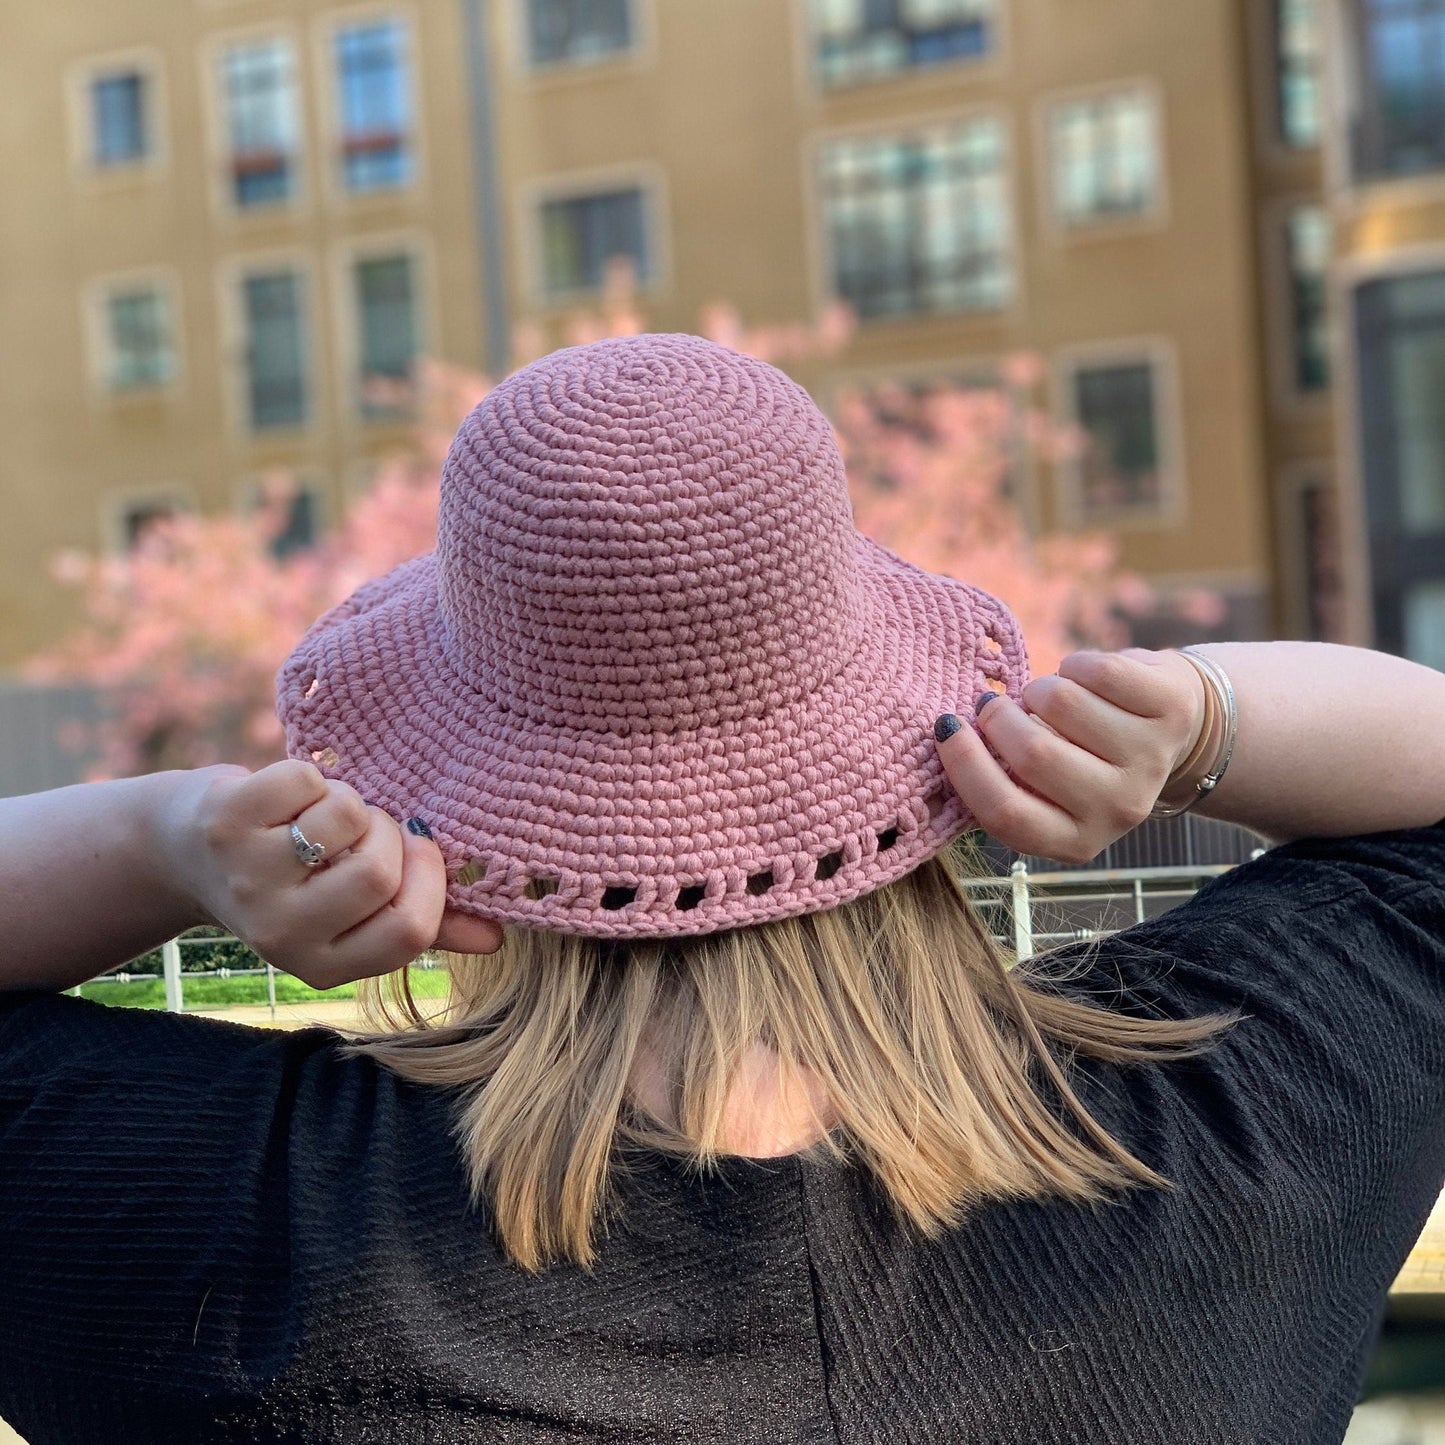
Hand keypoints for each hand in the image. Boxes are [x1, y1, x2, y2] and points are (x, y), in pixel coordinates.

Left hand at [154, 760, 503, 989]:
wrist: (184, 852)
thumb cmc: (292, 878)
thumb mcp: (350, 912)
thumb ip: (423, 922)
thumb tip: (494, 936)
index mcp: (323, 965)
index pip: (410, 931)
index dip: (429, 879)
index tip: (418, 849)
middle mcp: (280, 936)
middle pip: (379, 872)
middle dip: (387, 832)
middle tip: (363, 829)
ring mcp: (247, 880)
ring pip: (345, 819)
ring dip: (347, 801)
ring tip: (320, 814)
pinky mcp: (224, 825)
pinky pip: (306, 780)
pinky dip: (308, 774)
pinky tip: (283, 797)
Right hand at [934, 648, 1205, 865]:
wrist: (1169, 727)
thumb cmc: (1081, 755)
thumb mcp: (1044, 789)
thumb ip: (1000, 777)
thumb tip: (948, 734)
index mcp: (1075, 841)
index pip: (1006, 813)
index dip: (965, 766)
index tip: (946, 726)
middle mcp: (1119, 810)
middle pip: (1033, 755)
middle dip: (999, 717)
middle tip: (994, 705)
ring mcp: (1151, 761)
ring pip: (1060, 703)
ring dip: (1039, 688)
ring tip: (1048, 696)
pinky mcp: (1172, 711)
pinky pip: (1097, 671)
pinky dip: (1074, 664)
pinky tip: (1082, 677)